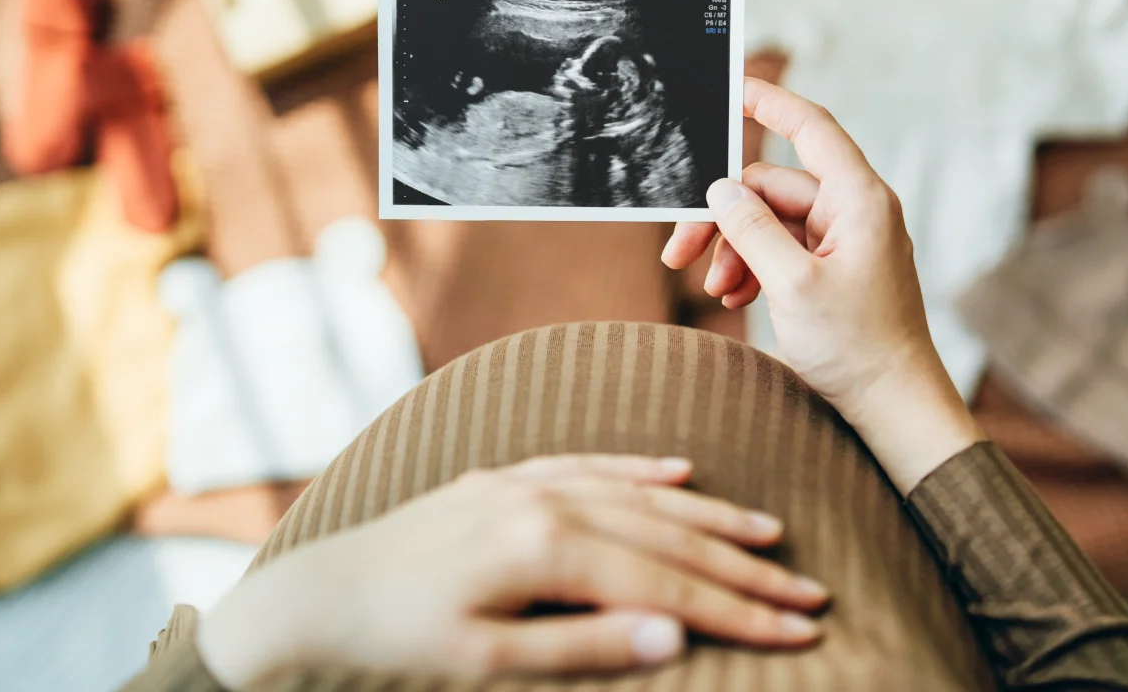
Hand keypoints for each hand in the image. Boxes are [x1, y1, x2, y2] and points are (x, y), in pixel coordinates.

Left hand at [198, 454, 827, 685]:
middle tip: (810, 591)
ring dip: (707, 517)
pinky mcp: (504, 480)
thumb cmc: (397, 643)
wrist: (317, 599)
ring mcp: (522, 484)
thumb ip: (584, 644)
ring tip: (769, 534)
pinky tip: (679, 474)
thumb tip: (675, 635)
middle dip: (742, 568)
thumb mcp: (487, 663)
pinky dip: (638, 472)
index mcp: (542, 550)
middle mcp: (541, 503)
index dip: (738, 610)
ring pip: (637, 496)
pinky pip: (587, 465)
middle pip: (666, 537)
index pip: (665, 584)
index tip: (800, 627)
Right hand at [662, 78, 981, 490]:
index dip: (769, 102)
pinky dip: (752, 267)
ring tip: (713, 289)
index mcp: (858, 200)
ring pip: (769, 222)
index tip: (732, 86)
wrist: (892, 405)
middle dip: (723, 218)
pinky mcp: (834, 268)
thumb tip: (720, 190)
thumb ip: (752, 230)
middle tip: (679, 253)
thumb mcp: (791, 285)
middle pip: (770, 188)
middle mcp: (854, 211)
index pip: (810, 129)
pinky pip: (781, 249)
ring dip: (734, 249)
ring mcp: (844, 240)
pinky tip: (734, 297)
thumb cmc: (857, 348)